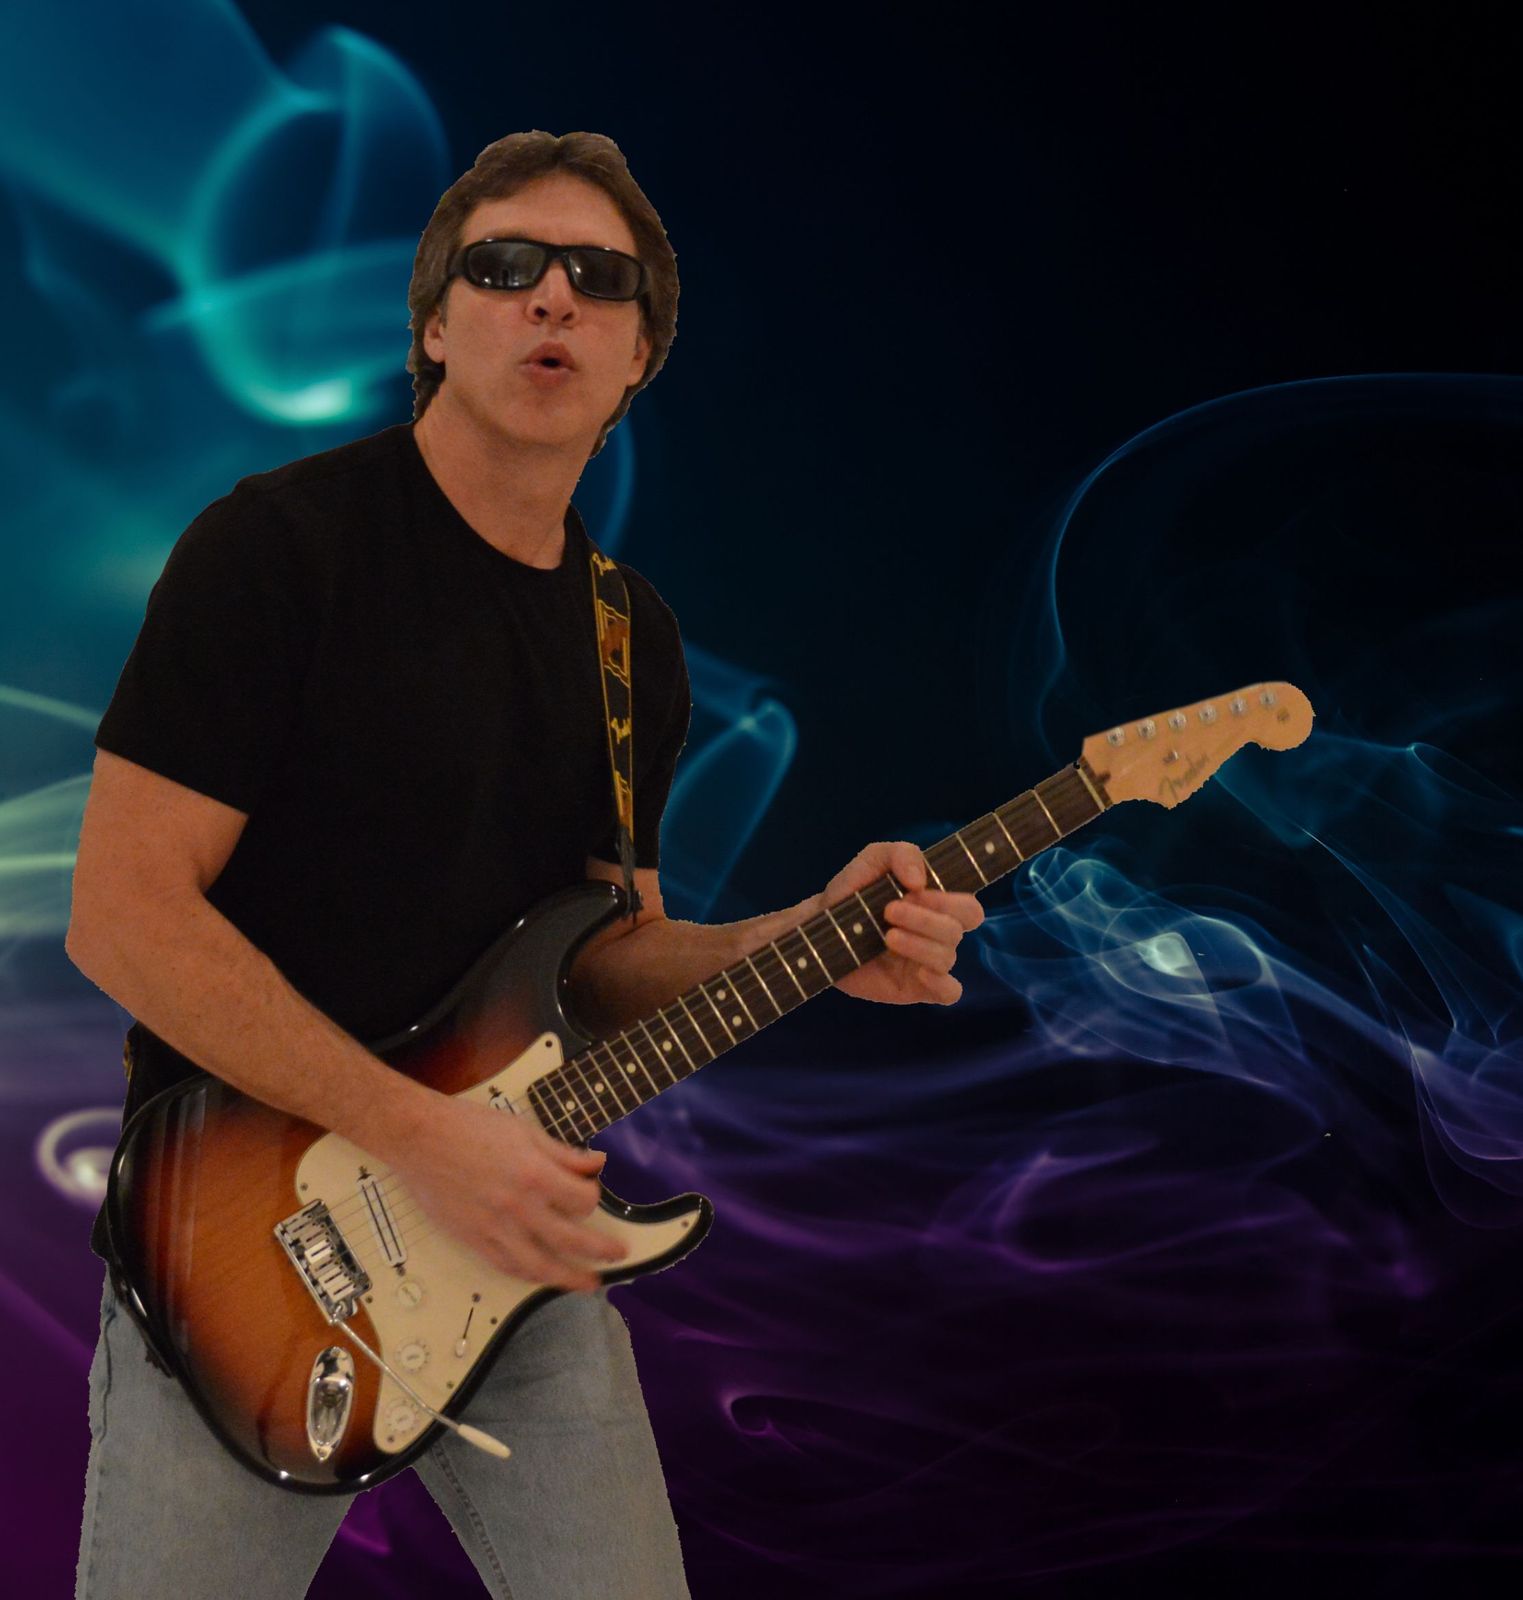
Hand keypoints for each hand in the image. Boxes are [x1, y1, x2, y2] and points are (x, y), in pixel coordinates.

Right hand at [384, 1093, 626, 1292]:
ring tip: (589, 1283)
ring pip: (541, 1266)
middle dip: (600, 1251)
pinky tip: (544, 1277)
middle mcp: (519, 1207)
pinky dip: (530, 1275)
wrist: (420, 1139)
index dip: (593, 1198)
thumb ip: (563, 1154)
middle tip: (619, 1256)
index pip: (582, 1200)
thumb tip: (596, 1164)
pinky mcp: (474, 1240)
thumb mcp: (525, 1131)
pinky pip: (508, 1266)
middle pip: (571, 1240)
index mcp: (535, 1174)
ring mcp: (495, 1228)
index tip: (592, 1194)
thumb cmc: (471, 1126)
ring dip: (570, 1278)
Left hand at [816, 840, 983, 1004]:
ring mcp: (929, 963)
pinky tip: (917, 972)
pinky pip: (949, 992)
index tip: (913, 892)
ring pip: (948, 958)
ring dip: (919, 944)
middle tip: (890, 911)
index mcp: (937, 906)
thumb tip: (919, 881)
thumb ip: (902, 854)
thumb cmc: (853, 892)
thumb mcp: (874, 859)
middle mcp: (938, 935)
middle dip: (926, 920)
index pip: (969, 908)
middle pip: (958, 931)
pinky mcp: (916, 988)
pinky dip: (940, 982)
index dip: (948, 901)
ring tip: (887, 936)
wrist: (820, 927)